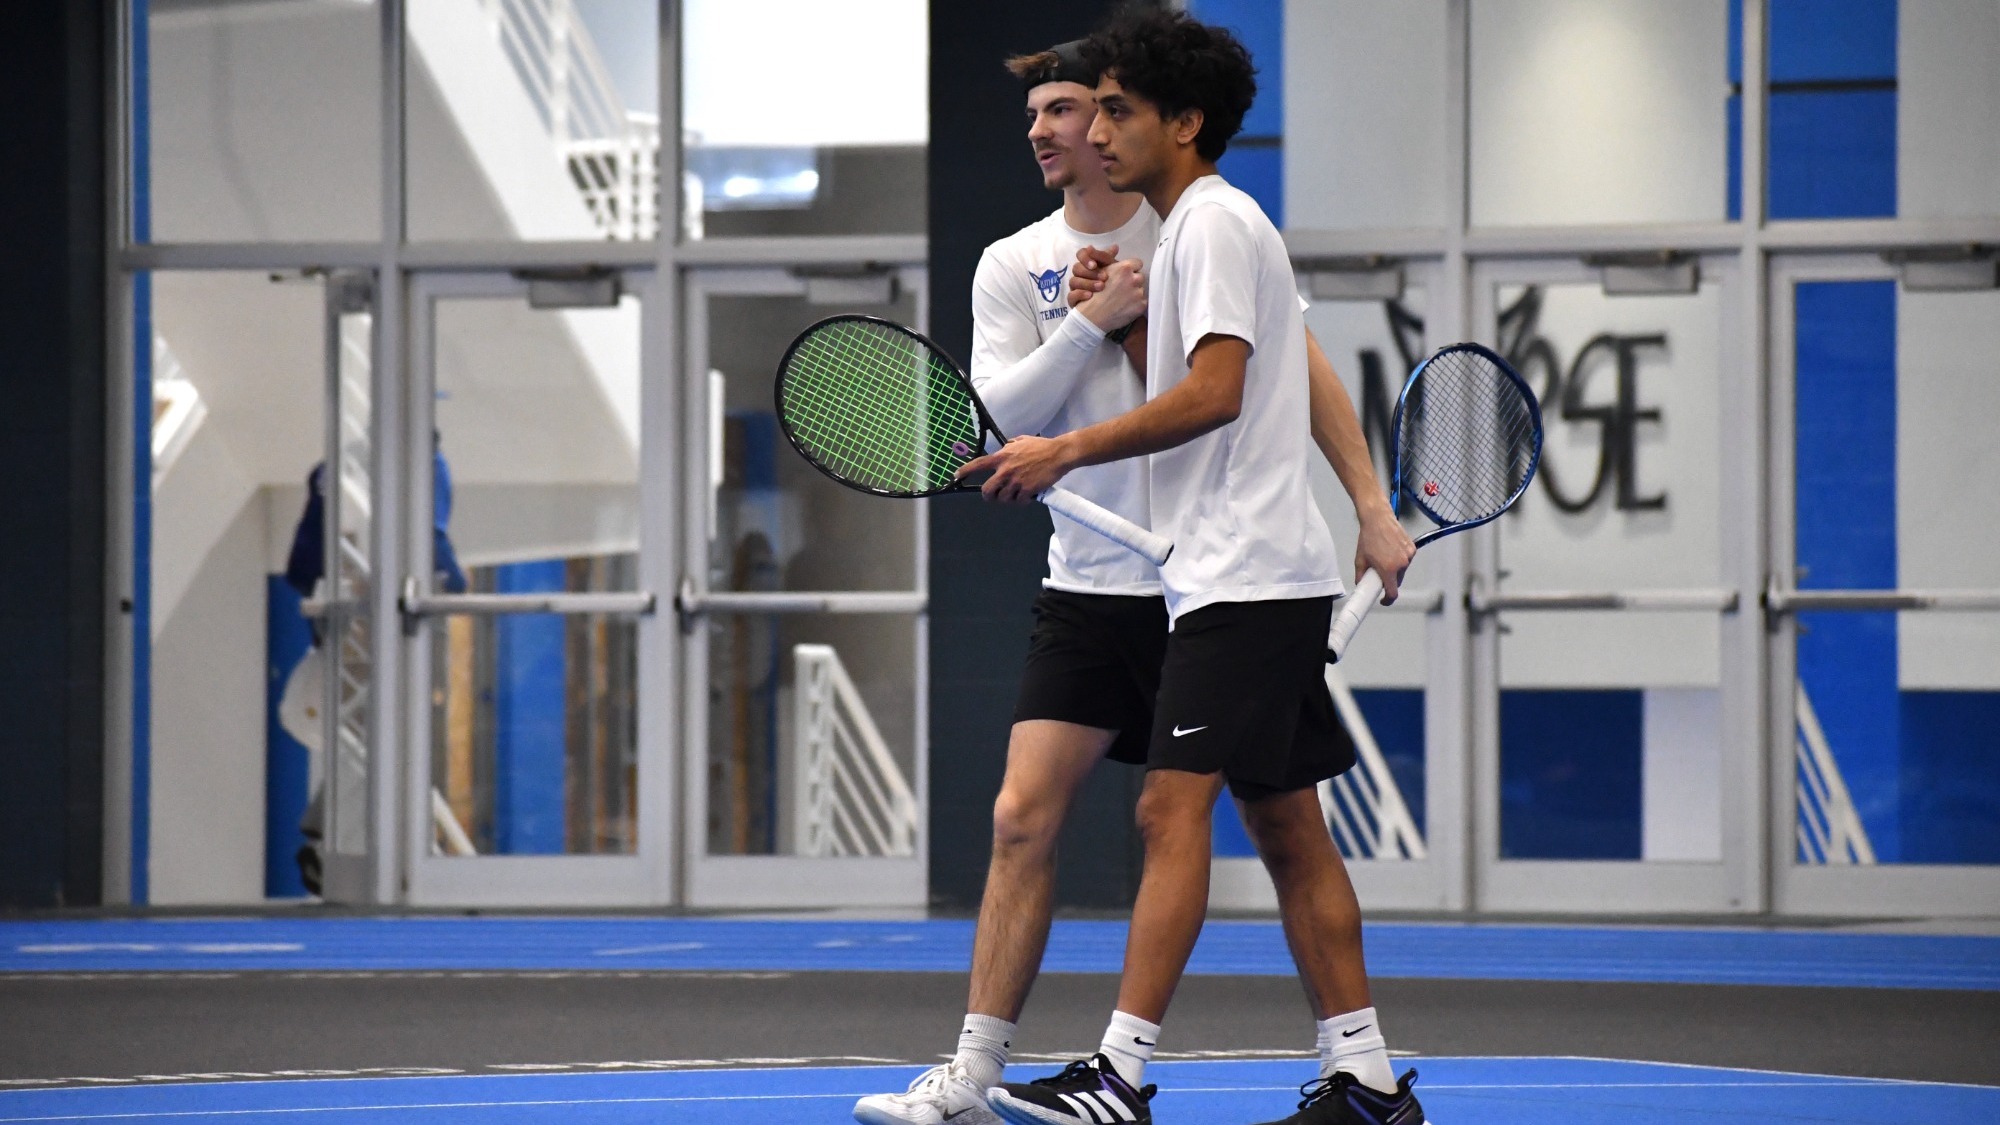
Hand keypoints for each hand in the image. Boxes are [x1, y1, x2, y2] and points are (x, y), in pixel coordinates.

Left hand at [954, 435, 1077, 503]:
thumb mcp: (1021, 440)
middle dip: (989, 496)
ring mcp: (1015, 482)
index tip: (957, 475)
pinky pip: (1019, 502)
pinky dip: (1022, 501)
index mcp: (1002, 457)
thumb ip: (1009, 446)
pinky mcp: (1027, 490)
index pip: (978, 464)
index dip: (965, 471)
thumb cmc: (1042, 446)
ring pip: (1003, 499)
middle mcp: (1005, 470)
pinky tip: (1028, 496)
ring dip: (1008, 499)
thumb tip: (1004, 448)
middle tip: (994, 496)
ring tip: (1016, 494)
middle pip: (987, 490)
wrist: (1059, 454)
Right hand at [1067, 244, 1116, 307]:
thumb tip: (1115, 247)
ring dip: (1087, 283)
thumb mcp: (1113, 270)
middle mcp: (1079, 274)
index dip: (1086, 258)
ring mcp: (1075, 287)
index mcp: (1088, 264)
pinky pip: (1071, 296)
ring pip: (1073, 281)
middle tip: (1105, 277)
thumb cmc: (1112, 283)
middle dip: (1090, 272)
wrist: (1111, 305)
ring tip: (1101, 287)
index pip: (1081, 254)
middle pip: (1077, 267)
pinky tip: (1090, 296)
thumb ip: (1110, 260)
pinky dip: (1080, 294)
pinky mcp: (1073, 300)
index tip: (1095, 264)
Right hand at [1075, 259, 1145, 332]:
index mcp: (1125, 268)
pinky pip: (1142, 302)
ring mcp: (1139, 293)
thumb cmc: (1093, 292)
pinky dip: (1135, 305)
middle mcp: (1134, 278)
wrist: (1092, 316)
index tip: (1124, 275)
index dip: (1130, 269)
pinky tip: (1125, 307)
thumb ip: (1109, 258)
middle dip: (1133, 281)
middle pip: (1140, 276)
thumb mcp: (1099, 271)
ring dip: (1134, 293)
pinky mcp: (1141, 306)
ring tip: (1122, 299)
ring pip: (1141, 289)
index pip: (1137, 263)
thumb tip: (1116, 247)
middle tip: (1121, 289)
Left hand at [1354, 506, 1414, 604]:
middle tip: (1379, 573)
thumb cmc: (1368, 538)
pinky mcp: (1412, 548)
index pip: (1392, 593)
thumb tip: (1361, 585)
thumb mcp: (1360, 559)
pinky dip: (1400, 560)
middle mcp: (1401, 564)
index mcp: (1388, 569)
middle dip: (1388, 581)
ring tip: (1384, 556)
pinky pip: (1406, 560)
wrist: (1377, 519)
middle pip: (1397, 582)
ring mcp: (1408, 556)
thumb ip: (1360, 576)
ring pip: (1402, 571)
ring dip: (1394, 569)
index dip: (1387, 600)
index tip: (1383, 600)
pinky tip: (1391, 550)